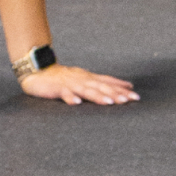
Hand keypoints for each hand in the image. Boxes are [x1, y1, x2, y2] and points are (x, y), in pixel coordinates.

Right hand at [20, 62, 138, 104]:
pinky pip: (64, 94)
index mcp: (90, 78)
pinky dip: (70, 98)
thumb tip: (127, 85)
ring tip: (109, 102)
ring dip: (98, 96)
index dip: (122, 89)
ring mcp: (70, 84)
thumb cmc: (64, 78)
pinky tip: (76, 103)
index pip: (109, 83)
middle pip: (101, 87)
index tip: (136, 96)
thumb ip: (105, 83)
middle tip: (128, 100)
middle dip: (115, 94)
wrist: (39, 72)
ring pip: (86, 90)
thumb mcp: (86, 79)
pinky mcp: (57, 88)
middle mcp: (83, 80)